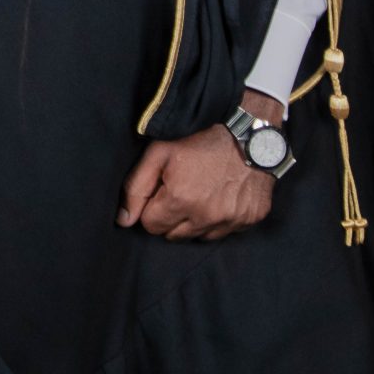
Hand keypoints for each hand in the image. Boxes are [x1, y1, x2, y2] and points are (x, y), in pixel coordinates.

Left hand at [118, 90, 282, 240]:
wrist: (250, 136)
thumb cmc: (200, 140)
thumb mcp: (159, 153)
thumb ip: (136, 187)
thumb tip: (123, 220)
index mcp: (180, 200)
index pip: (151, 226)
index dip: (151, 209)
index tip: (160, 193)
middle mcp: (206, 217)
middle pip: (173, 236)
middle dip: (170, 218)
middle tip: (179, 193)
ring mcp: (230, 222)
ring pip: (199, 237)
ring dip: (194, 222)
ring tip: (200, 195)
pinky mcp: (248, 222)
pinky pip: (224, 233)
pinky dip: (218, 221)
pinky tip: (219, 199)